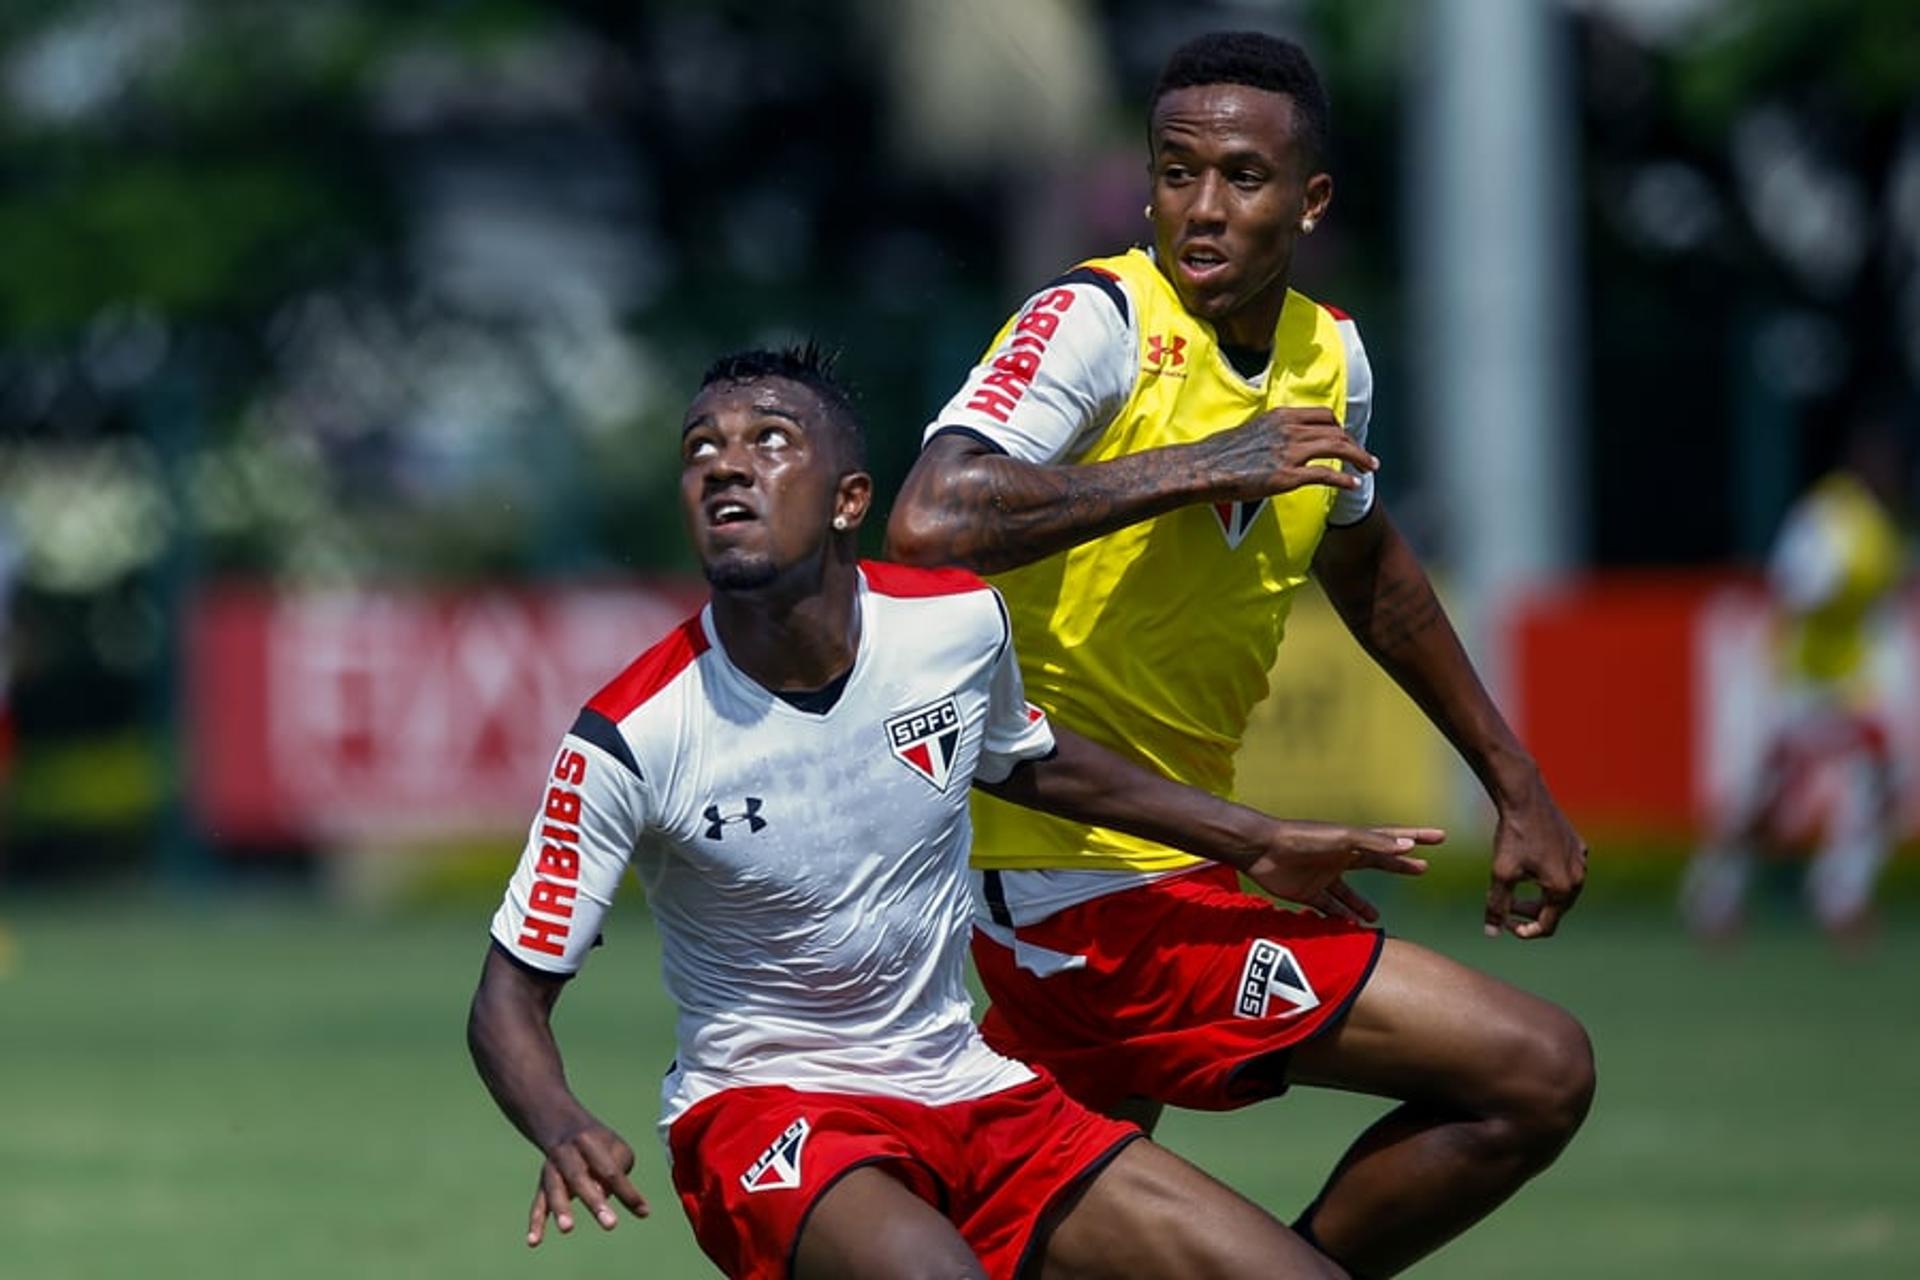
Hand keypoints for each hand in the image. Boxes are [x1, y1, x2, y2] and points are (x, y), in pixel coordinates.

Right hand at [527, 1121, 648, 1246]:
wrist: (564, 1128)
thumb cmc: (599, 1145)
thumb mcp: (615, 1147)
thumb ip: (615, 1169)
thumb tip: (603, 1196)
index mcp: (590, 1142)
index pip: (611, 1170)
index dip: (627, 1191)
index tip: (643, 1211)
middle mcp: (567, 1154)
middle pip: (580, 1177)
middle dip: (595, 1202)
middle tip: (611, 1224)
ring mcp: (552, 1169)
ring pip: (555, 1189)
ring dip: (561, 1208)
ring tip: (568, 1228)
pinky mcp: (542, 1185)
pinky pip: (538, 1205)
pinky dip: (536, 1223)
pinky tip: (534, 1242)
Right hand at [1196, 406, 1377, 502]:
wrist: (1204, 467)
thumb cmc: (1220, 453)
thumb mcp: (1250, 430)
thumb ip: (1272, 433)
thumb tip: (1279, 443)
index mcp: (1281, 416)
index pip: (1323, 416)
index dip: (1339, 428)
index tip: (1345, 439)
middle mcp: (1290, 430)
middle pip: (1336, 432)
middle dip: (1355, 445)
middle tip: (1366, 458)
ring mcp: (1290, 452)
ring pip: (1338, 449)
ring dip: (1358, 458)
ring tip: (1368, 468)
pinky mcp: (1287, 476)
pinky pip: (1326, 475)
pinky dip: (1343, 479)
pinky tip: (1352, 485)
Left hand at [1242, 822, 1441, 922]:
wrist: (1261, 849)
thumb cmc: (1302, 839)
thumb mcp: (1341, 839)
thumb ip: (1372, 844)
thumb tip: (1408, 846)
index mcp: (1352, 841)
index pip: (1391, 839)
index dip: (1416, 837)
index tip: (1440, 837)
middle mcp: (1341, 857)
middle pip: (1377, 864)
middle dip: (1399, 867)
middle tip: (1423, 869)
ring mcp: (1324, 875)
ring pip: (1350, 893)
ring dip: (1362, 905)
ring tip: (1375, 918)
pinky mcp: (1308, 892)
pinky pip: (1328, 908)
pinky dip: (1338, 918)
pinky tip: (1346, 929)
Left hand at [1485, 779, 1586, 939]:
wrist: (1525, 797)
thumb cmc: (1514, 836)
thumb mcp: (1501, 874)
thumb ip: (1497, 906)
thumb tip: (1491, 933)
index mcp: (1564, 888)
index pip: (1547, 925)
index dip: (1525, 931)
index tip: (1505, 925)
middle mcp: (1579, 876)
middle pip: (1556, 909)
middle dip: (1531, 912)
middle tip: (1507, 907)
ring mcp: (1581, 860)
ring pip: (1562, 890)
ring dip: (1540, 895)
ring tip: (1516, 888)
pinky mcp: (1578, 845)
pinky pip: (1566, 870)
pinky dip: (1549, 877)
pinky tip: (1529, 868)